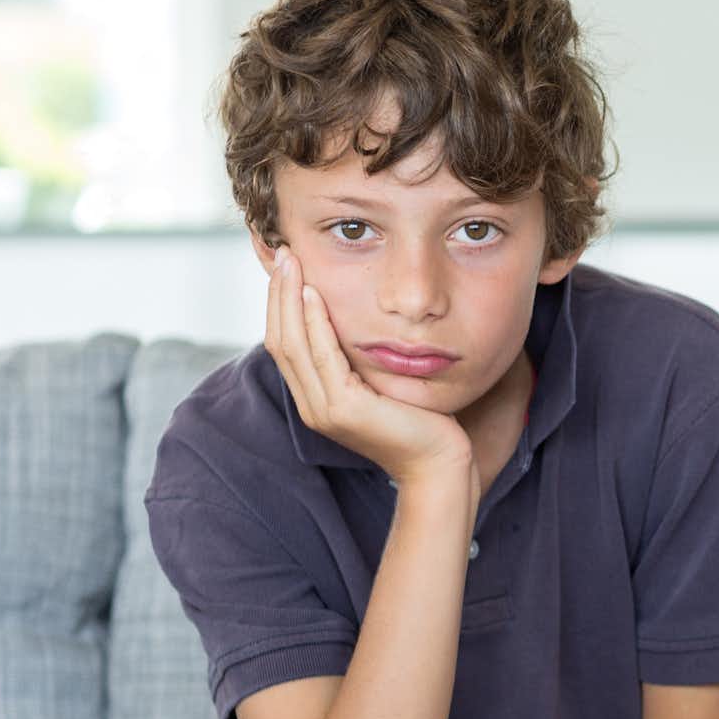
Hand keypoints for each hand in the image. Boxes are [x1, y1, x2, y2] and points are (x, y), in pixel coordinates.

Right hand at [264, 247, 477, 499]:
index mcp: (318, 399)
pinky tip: (314, 295)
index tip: (286, 265)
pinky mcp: (345, 411)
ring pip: (293, 345)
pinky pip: (323, 358)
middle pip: (280, 339)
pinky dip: (315, 324)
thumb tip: (359, 321)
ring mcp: (325, 410)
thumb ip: (363, 360)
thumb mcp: (383, 383)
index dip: (279, 303)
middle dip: (277, 294)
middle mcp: (313, 406)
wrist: (441, 465)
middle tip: (282, 252)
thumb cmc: (422, 423)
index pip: (285, 343)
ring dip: (289, 300)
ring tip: (292, 262)